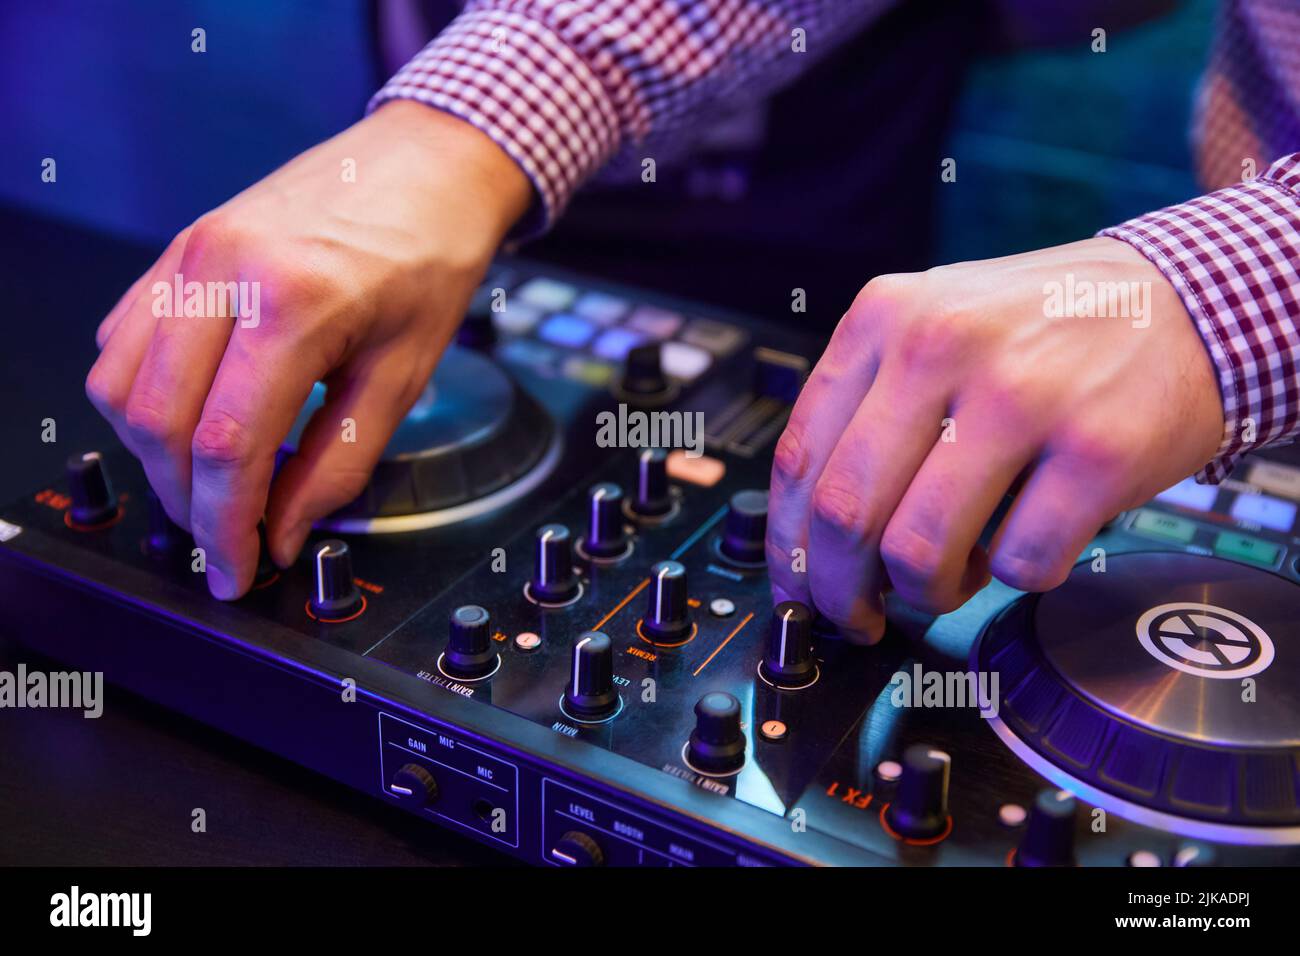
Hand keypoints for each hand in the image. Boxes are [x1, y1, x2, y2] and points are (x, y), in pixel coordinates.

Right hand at [86, 101, 530, 598]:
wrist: (426, 166)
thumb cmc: (429, 259)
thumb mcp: (404, 373)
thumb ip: (338, 461)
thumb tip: (286, 532)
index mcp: (292, 302)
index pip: (227, 446)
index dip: (225, 526)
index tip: (239, 570)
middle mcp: (222, 269)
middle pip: (160, 423)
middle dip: (187, 503)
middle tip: (228, 539)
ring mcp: (189, 252)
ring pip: (119, 386)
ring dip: (156, 456)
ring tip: (210, 488)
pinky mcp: (178, 247)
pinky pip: (123, 338)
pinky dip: (141, 397)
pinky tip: (191, 419)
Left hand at [767, 237, 1223, 640]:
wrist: (1191, 298)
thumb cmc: (1048, 330)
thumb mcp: (937, 324)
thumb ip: (870, 408)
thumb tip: (813, 536)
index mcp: (886, 317)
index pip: (797, 459)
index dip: (787, 547)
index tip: (796, 587)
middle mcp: (942, 347)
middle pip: (845, 515)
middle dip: (839, 592)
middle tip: (858, 615)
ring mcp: (1022, 398)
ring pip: (919, 552)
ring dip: (926, 592)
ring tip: (949, 578)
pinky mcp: (1098, 452)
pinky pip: (1019, 565)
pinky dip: (1014, 577)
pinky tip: (1026, 543)